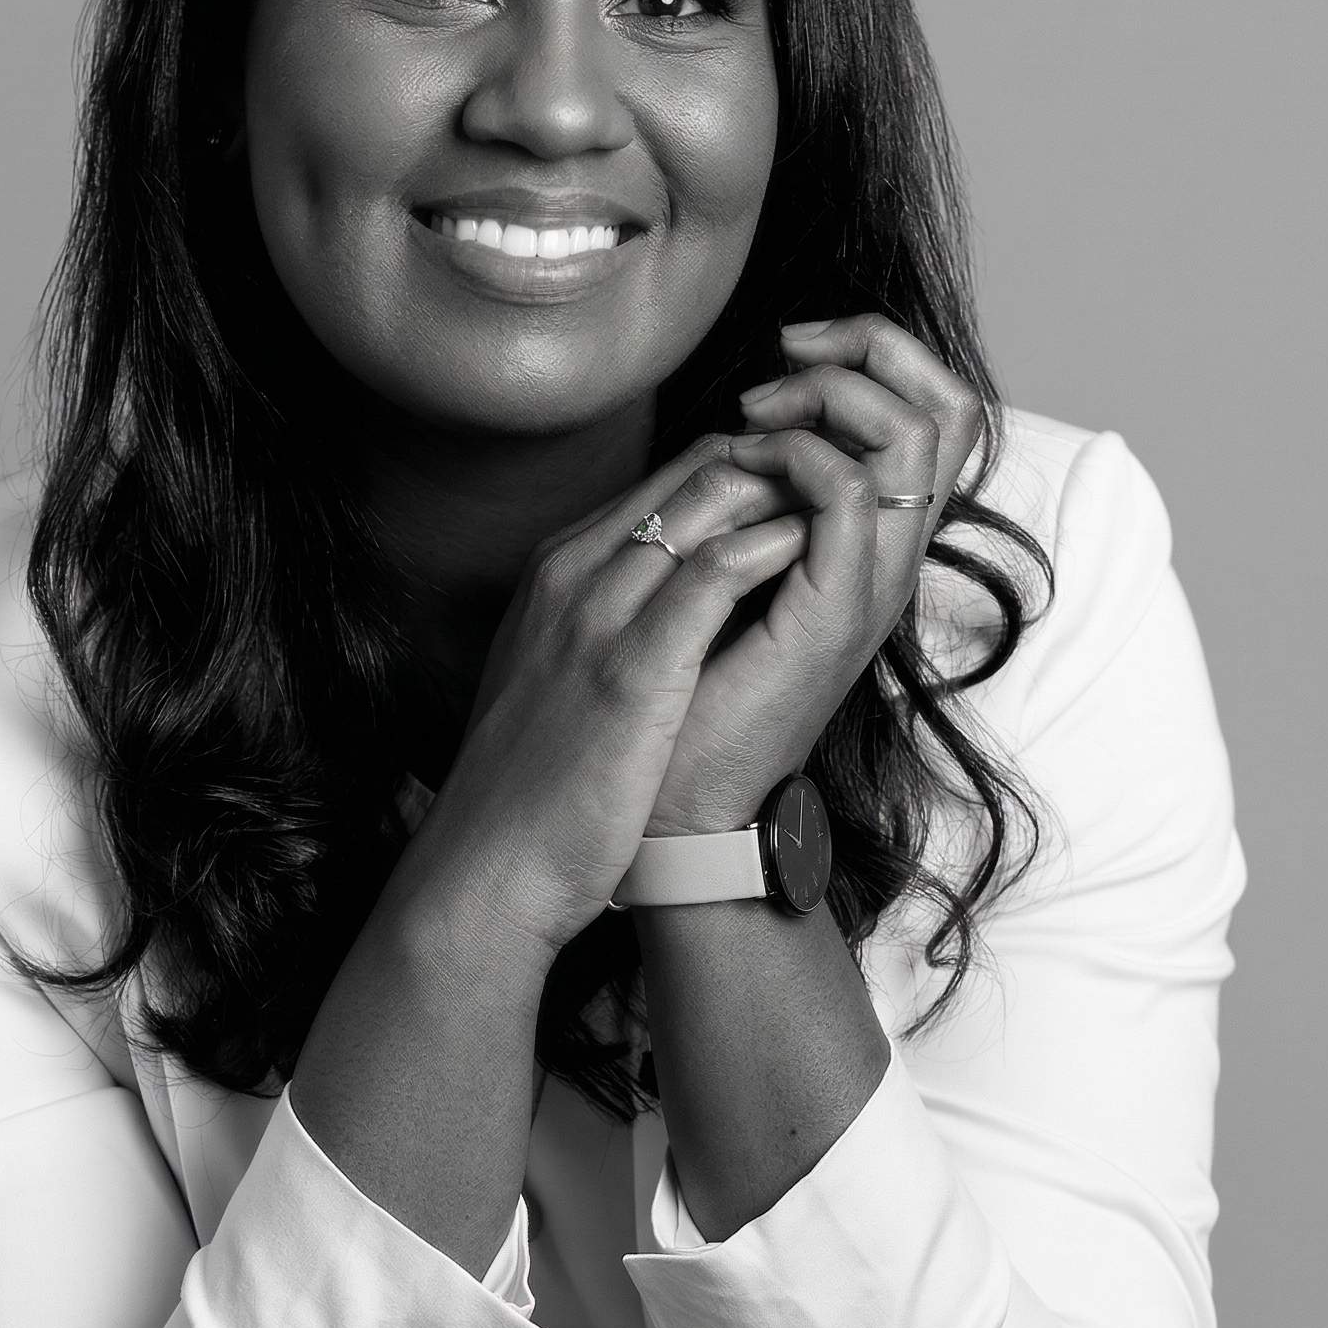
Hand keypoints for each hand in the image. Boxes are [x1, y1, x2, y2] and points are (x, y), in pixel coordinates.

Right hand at [404, 438, 807, 958]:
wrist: (488, 862)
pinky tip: (815, 555)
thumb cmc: (533, 782)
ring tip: (839, 514)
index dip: (743, 473)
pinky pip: (714, 573)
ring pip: (703, 500)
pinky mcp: (630, 667)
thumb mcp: (557, 671)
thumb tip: (665, 603)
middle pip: (689, 472)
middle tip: (838, 493)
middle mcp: (572, 573)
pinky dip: (771, 548)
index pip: (665, 482)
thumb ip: (600, 621)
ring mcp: (596, 613)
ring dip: (783, 493)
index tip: (800, 498)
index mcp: (557, 571)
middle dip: (775, 466)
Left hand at [644, 314, 983, 834]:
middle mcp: (891, 557)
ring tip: (756, 413)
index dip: (877, 354)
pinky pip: (847, 494)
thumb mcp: (728, 576)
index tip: (787, 353)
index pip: (935, 413)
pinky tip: (745, 462)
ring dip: (830, 394)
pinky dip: (799, 454)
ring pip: (912, 434)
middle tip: (784, 356)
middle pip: (949, 406)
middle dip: (869, 347)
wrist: (678, 802)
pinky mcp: (836, 614)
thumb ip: (749, 505)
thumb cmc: (688, 694)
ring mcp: (873, 585)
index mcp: (873, 543)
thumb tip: (737, 427)